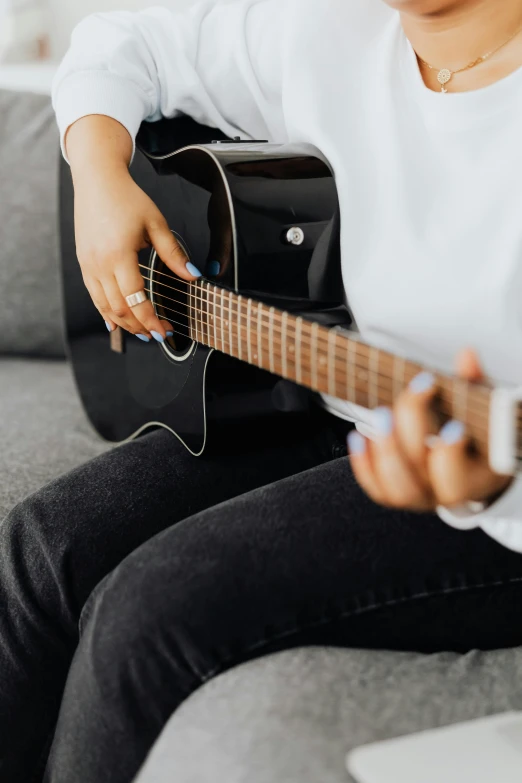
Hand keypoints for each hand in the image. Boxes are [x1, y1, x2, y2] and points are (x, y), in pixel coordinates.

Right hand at [67, 116, 201, 341]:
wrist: (97, 180)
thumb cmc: (126, 198)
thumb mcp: (156, 223)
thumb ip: (173, 254)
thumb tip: (192, 276)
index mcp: (119, 254)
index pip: (136, 298)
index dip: (150, 319)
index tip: (164, 331)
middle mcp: (99, 263)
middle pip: (119, 308)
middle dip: (140, 326)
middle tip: (158, 335)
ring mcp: (88, 265)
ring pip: (104, 306)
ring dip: (124, 323)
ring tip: (142, 332)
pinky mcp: (83, 263)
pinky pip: (93, 296)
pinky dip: (106, 312)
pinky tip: (117, 321)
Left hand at [347, 348, 513, 511]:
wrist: (475, 463)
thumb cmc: (480, 432)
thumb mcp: (483, 408)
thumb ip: (473, 384)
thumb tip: (466, 356)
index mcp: (476, 477)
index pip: (458, 476)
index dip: (451, 452)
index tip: (451, 425)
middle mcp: (446, 493)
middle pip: (418, 480)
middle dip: (398, 446)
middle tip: (388, 413)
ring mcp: (422, 497)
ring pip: (397, 491)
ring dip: (380, 455)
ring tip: (375, 423)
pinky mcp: (398, 494)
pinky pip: (377, 489)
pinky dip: (363, 464)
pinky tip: (360, 437)